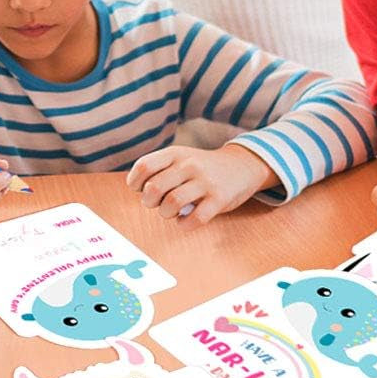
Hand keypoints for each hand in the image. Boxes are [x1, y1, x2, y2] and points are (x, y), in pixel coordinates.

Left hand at [126, 144, 278, 228]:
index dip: (135, 183)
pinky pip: (196, 218)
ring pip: (172, 203)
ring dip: (165, 213)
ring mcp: (205, 181)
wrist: (241, 166)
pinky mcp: (219, 198)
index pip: (144, 166)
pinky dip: (184, 224)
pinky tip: (185, 221)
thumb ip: (158, 169)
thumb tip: (135, 188)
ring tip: (170, 212)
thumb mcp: (180, 158)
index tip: (141, 190)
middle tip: (156, 203)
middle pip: (154, 188)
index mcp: (175, 154)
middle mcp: (189, 165)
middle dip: (149, 202)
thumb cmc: (201, 168)